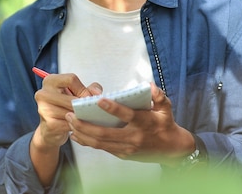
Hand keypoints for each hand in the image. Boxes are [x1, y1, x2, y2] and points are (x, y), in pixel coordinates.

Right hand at [32, 73, 102, 149]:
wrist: (50, 128)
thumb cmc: (65, 106)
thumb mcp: (76, 93)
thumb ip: (90, 89)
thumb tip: (98, 94)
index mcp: (50, 81)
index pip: (71, 79)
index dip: (83, 89)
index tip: (88, 98)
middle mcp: (43, 93)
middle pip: (72, 98)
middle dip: (84, 105)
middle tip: (90, 110)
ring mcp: (44, 109)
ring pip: (72, 112)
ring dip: (82, 116)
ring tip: (85, 118)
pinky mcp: (49, 124)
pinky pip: (70, 124)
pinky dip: (78, 126)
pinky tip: (79, 126)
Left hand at [65, 83, 194, 162]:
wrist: (172, 149)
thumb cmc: (166, 124)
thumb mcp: (166, 108)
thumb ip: (158, 96)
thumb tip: (150, 86)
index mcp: (144, 123)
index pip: (127, 115)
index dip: (113, 108)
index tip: (99, 100)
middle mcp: (134, 137)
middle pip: (105, 133)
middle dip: (85, 125)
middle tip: (71, 114)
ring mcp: (127, 148)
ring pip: (100, 143)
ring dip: (82, 134)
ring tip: (70, 122)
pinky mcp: (123, 154)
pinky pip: (102, 148)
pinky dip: (87, 142)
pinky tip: (77, 135)